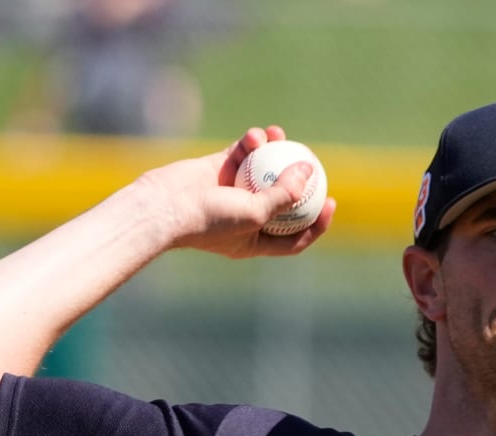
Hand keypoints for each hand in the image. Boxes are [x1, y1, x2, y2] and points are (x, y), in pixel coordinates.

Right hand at [138, 126, 336, 258]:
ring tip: (279, 135)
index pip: (295, 235)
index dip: (316, 222)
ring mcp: (233, 192)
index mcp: (257, 241)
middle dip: (298, 180)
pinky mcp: (219, 168)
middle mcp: (247, 217)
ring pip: (263, 171)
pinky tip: (258, 134)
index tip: (331, 202)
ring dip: (273, 152)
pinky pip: (242, 153)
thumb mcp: (256, 214)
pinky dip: (251, 143)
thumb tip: (309, 171)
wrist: (165, 206)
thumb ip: (284, 195)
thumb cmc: (211, 220)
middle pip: (282, 199)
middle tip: (313, 162)